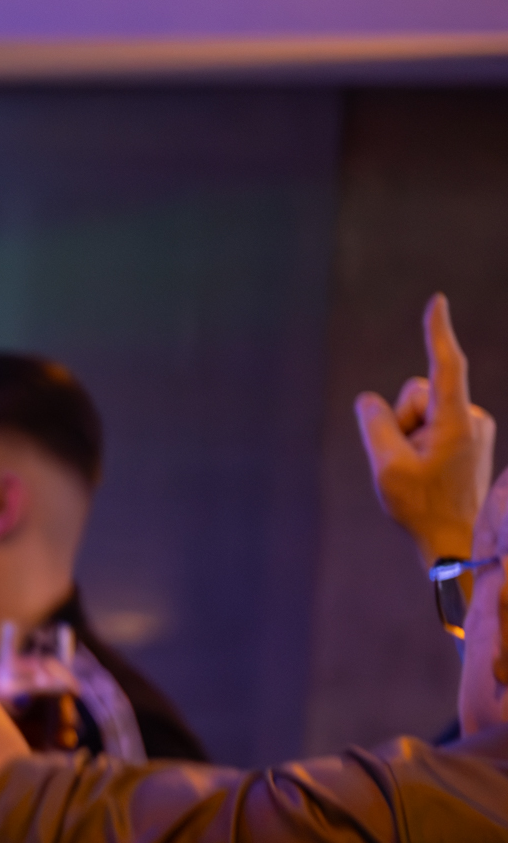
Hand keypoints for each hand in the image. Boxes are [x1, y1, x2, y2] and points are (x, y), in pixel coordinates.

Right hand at [355, 293, 495, 565]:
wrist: (459, 540)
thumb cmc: (422, 507)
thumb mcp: (386, 467)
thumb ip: (374, 425)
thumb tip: (369, 401)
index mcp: (456, 421)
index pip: (446, 366)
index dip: (437, 332)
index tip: (437, 302)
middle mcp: (471, 418)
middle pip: (417, 395)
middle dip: (401, 421)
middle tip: (404, 462)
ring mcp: (473, 428)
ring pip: (422, 411)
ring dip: (409, 435)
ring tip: (418, 470)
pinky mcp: (469, 438)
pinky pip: (430, 425)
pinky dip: (419, 441)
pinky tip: (427, 473)